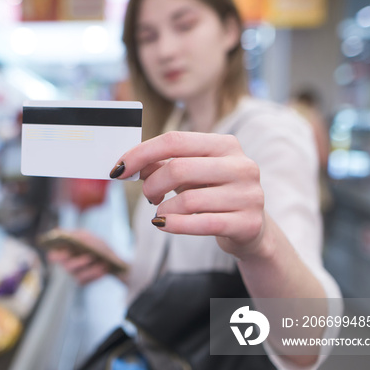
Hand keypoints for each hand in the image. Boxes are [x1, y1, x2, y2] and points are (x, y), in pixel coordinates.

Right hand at [46, 230, 115, 284]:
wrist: (107, 257)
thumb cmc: (94, 244)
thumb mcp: (87, 236)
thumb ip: (79, 236)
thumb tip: (73, 237)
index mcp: (63, 251)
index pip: (53, 255)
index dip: (57, 256)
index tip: (65, 253)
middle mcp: (65, 264)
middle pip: (68, 266)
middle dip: (80, 262)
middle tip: (91, 256)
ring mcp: (73, 274)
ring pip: (79, 275)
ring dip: (92, 269)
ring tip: (103, 263)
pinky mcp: (82, 281)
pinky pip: (88, 281)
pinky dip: (97, 274)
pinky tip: (104, 269)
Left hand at [110, 131, 269, 261]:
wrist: (250, 228)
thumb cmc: (212, 194)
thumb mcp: (190, 175)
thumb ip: (161, 166)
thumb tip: (128, 165)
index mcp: (225, 145)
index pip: (174, 141)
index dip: (141, 154)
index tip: (119, 169)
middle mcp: (242, 165)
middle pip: (179, 169)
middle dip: (152, 185)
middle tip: (148, 196)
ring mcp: (248, 195)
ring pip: (188, 200)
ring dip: (164, 209)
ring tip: (161, 213)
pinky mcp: (248, 223)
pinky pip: (201, 223)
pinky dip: (174, 225)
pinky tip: (163, 225)